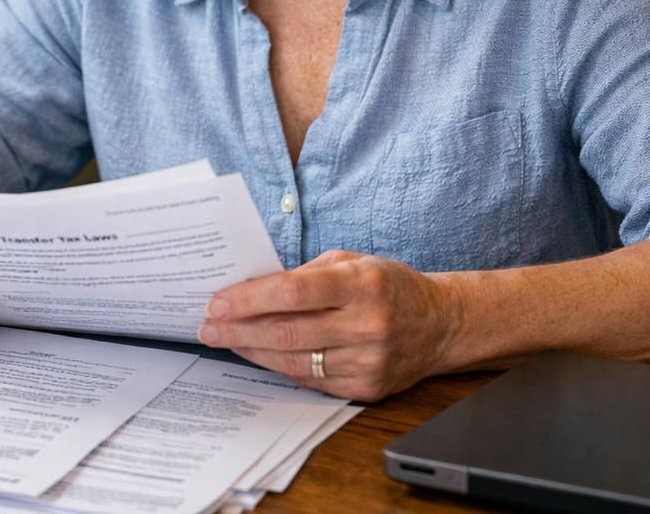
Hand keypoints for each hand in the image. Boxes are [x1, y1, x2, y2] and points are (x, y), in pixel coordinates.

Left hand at [196, 250, 462, 400]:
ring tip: (226, 340)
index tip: (218, 302)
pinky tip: (259, 356)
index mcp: (364, 284)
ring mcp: (368, 361)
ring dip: (252, 352)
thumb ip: (307, 274)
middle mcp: (367, 325)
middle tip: (208, 327)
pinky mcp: (367, 388)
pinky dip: (279, 368)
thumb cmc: (389, 285)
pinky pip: (310, 381)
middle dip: (239, 330)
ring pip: (294, 362)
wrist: (440, 325)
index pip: (295, 292)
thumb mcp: (353, 261)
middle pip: (287, 332)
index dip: (250, 299)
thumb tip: (253, 288)